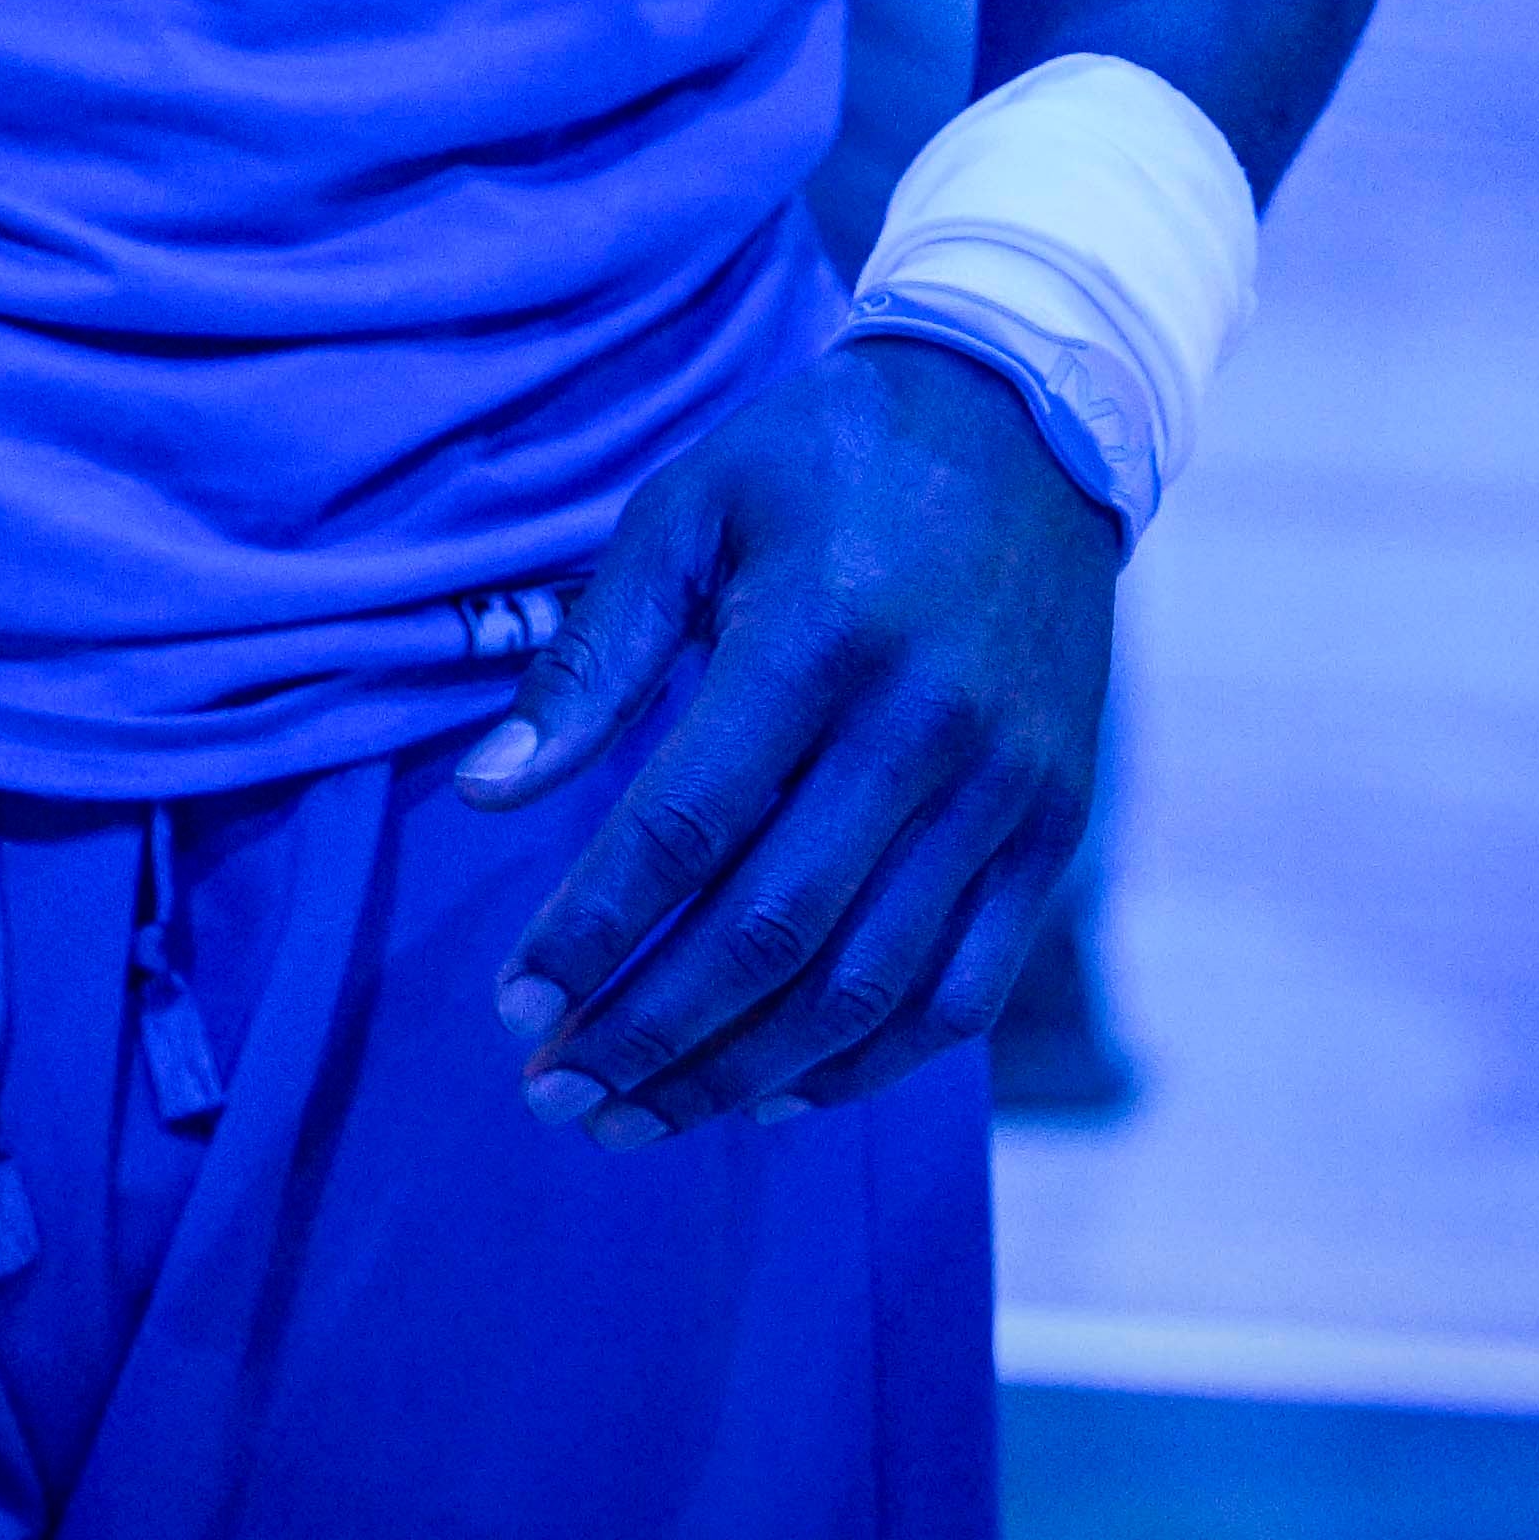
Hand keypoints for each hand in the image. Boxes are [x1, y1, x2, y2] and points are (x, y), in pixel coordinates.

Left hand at [460, 339, 1118, 1143]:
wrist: (1028, 420)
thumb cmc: (822, 462)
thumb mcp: (687, 509)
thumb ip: (591, 657)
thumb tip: (483, 796)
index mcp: (814, 640)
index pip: (680, 831)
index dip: (591, 934)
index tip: (512, 1008)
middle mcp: (921, 728)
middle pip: (768, 933)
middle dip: (648, 1034)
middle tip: (554, 1094)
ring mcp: (1003, 789)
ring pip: (865, 986)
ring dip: (742, 1075)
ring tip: (638, 1119)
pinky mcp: (1055, 826)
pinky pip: (965, 988)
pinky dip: (871, 1063)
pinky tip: (780, 1098)